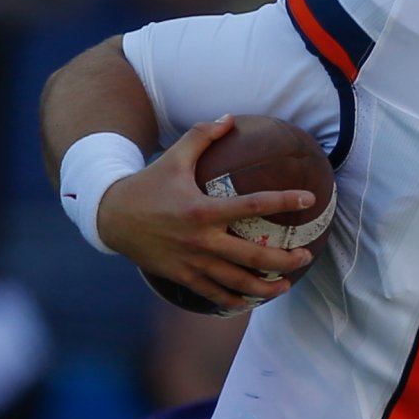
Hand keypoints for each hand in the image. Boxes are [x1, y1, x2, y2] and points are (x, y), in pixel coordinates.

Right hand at [96, 118, 318, 311]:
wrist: (109, 216)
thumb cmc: (147, 186)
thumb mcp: (173, 158)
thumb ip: (202, 137)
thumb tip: (230, 118)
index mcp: (203, 209)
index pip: (253, 205)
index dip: (284, 200)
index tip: (309, 199)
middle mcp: (201, 239)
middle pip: (254, 256)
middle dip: (286, 259)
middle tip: (306, 256)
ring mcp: (192, 262)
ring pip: (238, 282)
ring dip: (267, 287)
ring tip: (286, 284)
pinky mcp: (182, 276)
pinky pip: (214, 294)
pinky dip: (235, 300)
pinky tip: (251, 300)